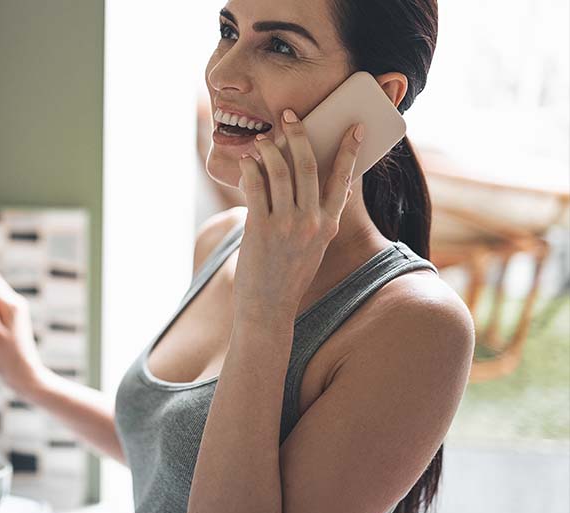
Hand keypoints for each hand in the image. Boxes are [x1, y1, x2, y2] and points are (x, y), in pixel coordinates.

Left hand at [234, 109, 362, 321]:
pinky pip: (256, 188)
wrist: (268, 308)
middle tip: (290, 114)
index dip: (348, 151)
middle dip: (300, 135)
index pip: (343, 179)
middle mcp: (311, 222)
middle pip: (309, 166)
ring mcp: (286, 225)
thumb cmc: (288, 276)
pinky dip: (252, 169)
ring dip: (270, 148)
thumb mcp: (313, 247)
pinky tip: (247, 159)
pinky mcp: (261, 228)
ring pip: (280, 172)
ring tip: (263, 137)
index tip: (355, 128)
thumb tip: (312, 186)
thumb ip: (316, 219)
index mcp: (328, 225)